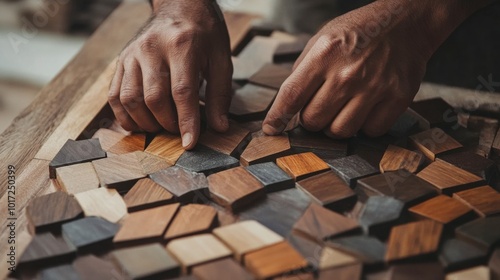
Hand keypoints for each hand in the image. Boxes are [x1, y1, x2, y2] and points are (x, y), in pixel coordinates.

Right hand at [108, 0, 232, 148]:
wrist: (180, 4)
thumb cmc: (204, 33)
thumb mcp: (221, 58)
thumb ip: (220, 93)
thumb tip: (219, 127)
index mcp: (182, 45)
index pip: (182, 92)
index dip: (186, 122)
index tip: (190, 143)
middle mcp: (152, 48)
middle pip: (154, 98)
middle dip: (167, 123)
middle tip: (180, 131)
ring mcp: (133, 53)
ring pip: (130, 99)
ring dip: (146, 122)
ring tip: (162, 127)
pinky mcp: (122, 60)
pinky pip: (114, 94)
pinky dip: (125, 115)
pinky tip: (140, 123)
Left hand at [263, 0, 492, 137]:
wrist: (406, 23)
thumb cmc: (360, 32)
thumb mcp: (323, 38)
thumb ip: (303, 70)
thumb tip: (285, 105)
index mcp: (324, 54)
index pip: (291, 96)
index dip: (277, 117)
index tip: (271, 129)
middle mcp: (347, 73)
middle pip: (313, 121)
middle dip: (311, 118)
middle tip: (321, 106)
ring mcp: (374, 87)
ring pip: (340, 132)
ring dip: (336, 125)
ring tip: (343, 108)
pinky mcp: (397, 98)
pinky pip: (370, 131)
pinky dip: (365, 125)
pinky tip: (366, 108)